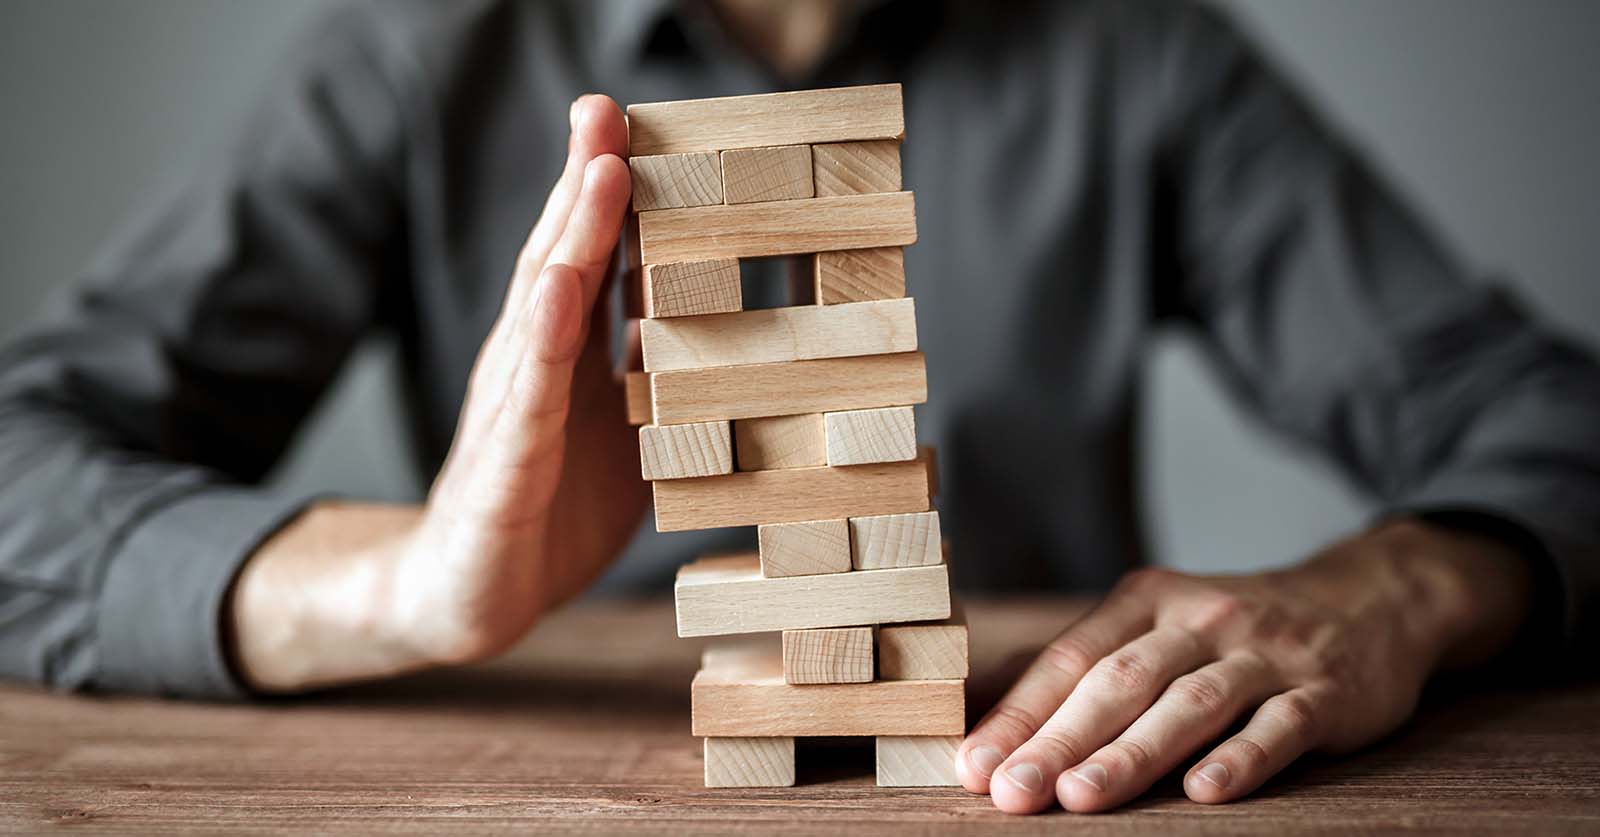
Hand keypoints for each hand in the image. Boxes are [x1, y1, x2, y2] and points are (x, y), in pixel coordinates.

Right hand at [230, 95, 648, 689]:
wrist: (470, 599)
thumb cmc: (549, 503)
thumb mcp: (615, 425)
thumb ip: (643, 362)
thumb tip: (697, 301)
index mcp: (562, 356)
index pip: (585, 259)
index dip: (607, 192)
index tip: (630, 121)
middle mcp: (531, 368)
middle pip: (557, 260)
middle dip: (584, 184)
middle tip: (605, 110)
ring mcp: (512, 414)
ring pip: (540, 314)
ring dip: (570, 240)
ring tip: (599, 176)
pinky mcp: (503, 473)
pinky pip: (525, 404)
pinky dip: (540, 348)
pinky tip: (554, 297)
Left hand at [957, 518, 1531, 813]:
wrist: (1370, 596)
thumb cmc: (1238, 630)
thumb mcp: (1166, 625)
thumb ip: (1101, 670)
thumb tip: (1009, 733)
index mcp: (1147, 600)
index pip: (1072, 659)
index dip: (1022, 715)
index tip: (977, 766)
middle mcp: (1200, 620)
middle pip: (1120, 683)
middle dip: (1059, 742)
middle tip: (1012, 792)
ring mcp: (1265, 652)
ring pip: (1190, 704)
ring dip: (1132, 755)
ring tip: (1080, 798)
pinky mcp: (1325, 691)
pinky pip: (1280, 726)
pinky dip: (1242, 759)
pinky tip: (1205, 792)